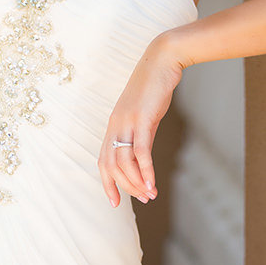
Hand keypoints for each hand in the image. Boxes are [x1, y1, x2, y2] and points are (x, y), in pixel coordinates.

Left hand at [99, 36, 183, 207]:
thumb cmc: (154, 88)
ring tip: (150, 195)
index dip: (107, 183)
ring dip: (137, 182)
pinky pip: (141, 151)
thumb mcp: (144, 115)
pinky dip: (146, 170)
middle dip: (125, 187)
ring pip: (124, 161)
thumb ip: (140, 134)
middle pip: (112, 165)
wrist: (162, 61)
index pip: (103, 161)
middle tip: (142, 200)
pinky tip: (152, 183)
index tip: (115, 203)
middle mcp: (115, 126)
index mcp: (113, 126)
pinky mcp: (142, 119)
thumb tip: (142, 155)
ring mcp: (127, 122)